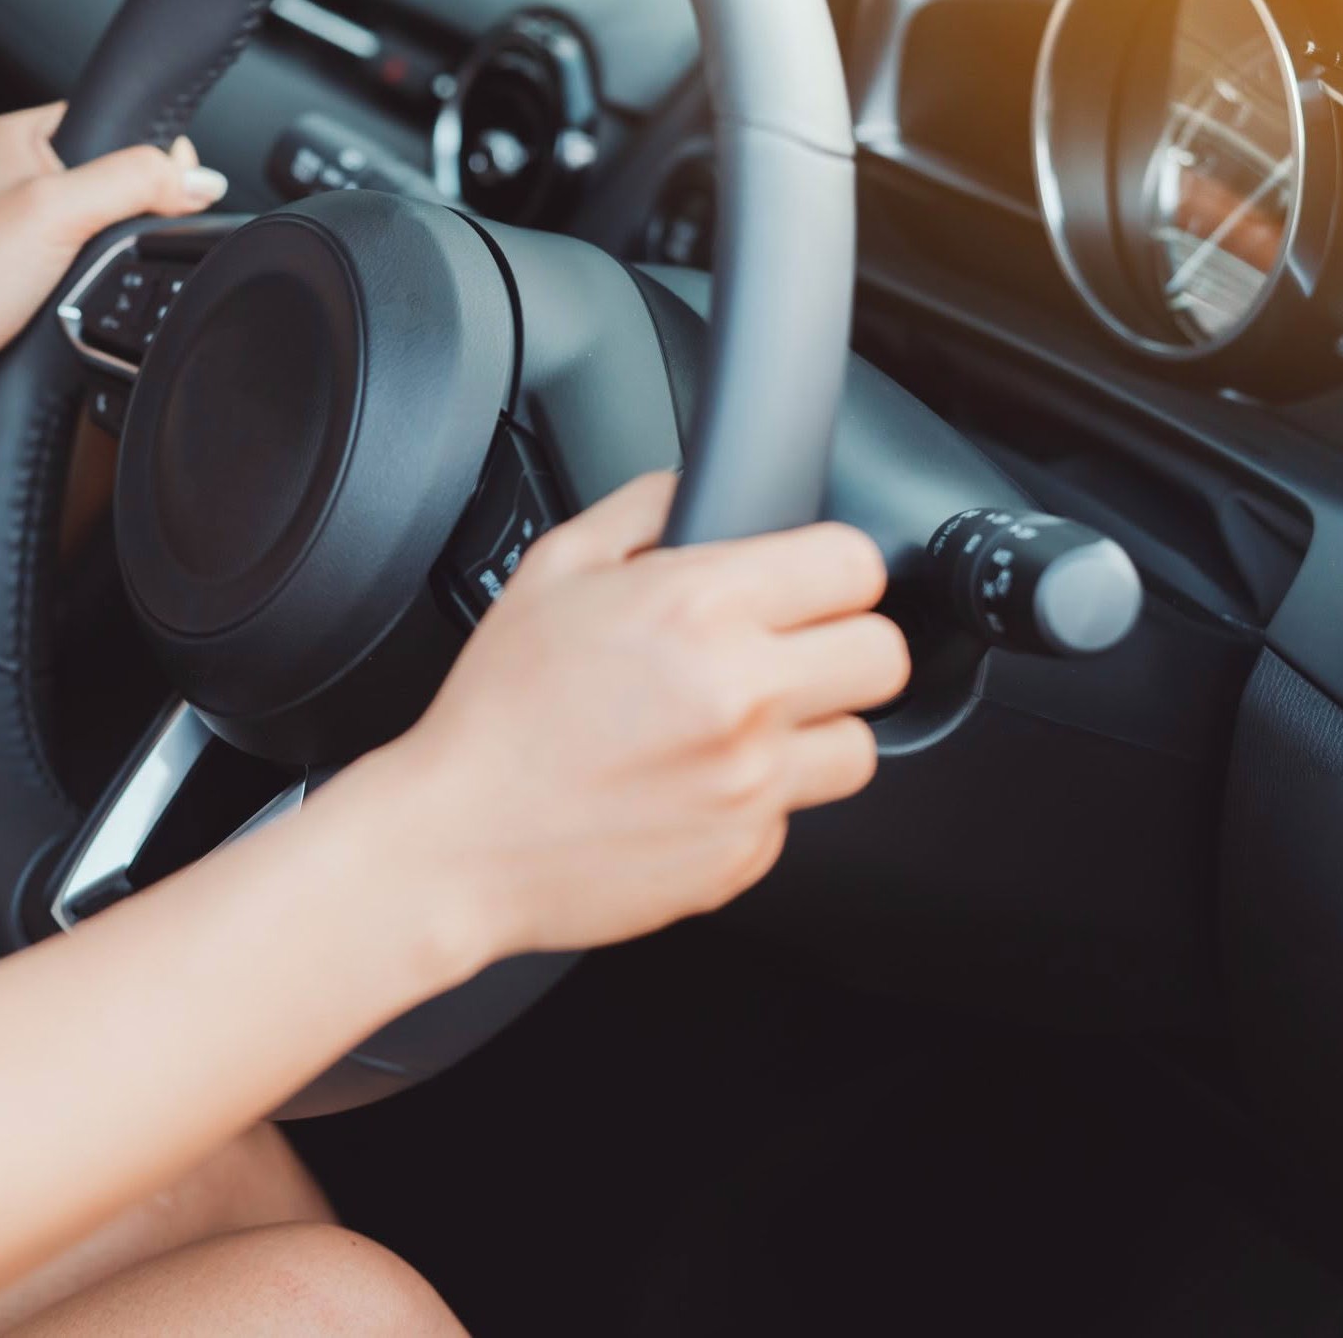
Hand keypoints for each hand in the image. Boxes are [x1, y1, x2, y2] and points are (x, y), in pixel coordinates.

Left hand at [0, 102, 225, 419]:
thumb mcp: (58, 212)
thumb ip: (135, 183)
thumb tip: (199, 179)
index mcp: (19, 134)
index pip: (114, 121)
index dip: (149, 155)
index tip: (159, 191)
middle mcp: (16, 172)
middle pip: (115, 176)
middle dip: (128, 212)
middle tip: (100, 242)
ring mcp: (18, 223)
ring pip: (101, 226)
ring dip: (105, 254)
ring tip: (75, 273)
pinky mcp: (22, 269)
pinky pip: (81, 265)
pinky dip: (87, 282)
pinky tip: (69, 295)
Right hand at [335, 471, 909, 971]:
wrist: (458, 841)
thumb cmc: (497, 713)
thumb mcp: (552, 570)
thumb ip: (642, 510)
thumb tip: (696, 486)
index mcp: (698, 608)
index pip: (853, 564)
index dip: (833, 569)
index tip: (809, 584)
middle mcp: (741, 695)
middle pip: (884, 656)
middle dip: (843, 645)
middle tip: (787, 653)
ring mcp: (750, 784)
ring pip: (859, 746)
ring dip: (812, 731)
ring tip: (739, 727)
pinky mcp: (744, 856)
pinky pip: (794, 817)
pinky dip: (755, 801)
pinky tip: (691, 785)